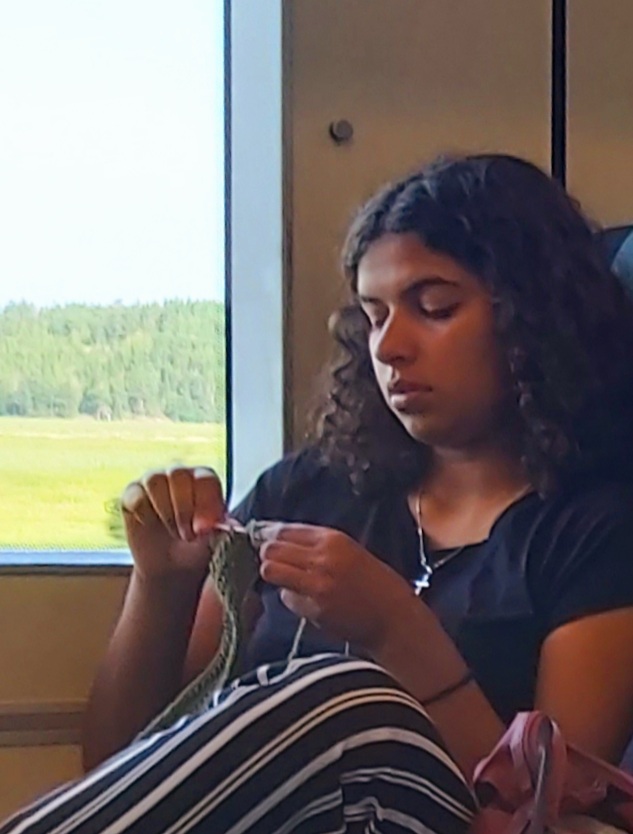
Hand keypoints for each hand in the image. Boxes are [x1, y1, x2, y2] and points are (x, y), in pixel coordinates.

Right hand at [120, 466, 225, 582]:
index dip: (205, 503)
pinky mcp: (132, 495)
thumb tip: (224, 526)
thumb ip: (224, 530)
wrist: (172, 569)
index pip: (205, 478)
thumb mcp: (218, 541)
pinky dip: (144, 514)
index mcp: (205, 481)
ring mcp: (154, 482)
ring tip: (173, 532)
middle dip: (183, 509)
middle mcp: (180, 475)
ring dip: (165, 511)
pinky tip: (152, 527)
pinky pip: (135, 495)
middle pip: (178, 474)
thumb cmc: (199, 549)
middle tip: (188, 535)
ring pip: (155, 480)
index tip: (204, 529)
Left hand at [258, 523, 416, 654]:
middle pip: (272, 548)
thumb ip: (320, 545)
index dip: (269, 534)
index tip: (262, 537)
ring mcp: (317, 584)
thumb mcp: (351, 551)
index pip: (286, 529)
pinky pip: (286, 597)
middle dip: (266, 553)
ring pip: (271, 570)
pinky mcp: (314, 608)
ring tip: (283, 578)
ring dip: (273, 574)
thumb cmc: (378, 584)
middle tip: (269, 560)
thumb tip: (284, 540)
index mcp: (334, 539)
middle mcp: (322, 558)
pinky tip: (304, 599)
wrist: (394, 617)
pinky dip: (290, 598)